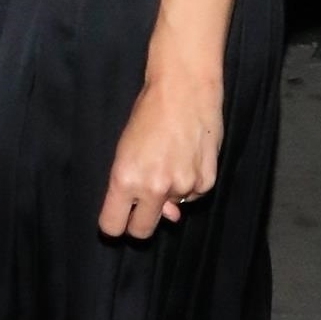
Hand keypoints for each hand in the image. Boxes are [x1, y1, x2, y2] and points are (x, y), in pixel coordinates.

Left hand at [98, 70, 222, 240]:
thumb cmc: (149, 112)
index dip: (115, 223)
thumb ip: (133, 186)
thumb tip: (165, 214)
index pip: (113, 226)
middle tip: (144, 203)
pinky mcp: (207, 181)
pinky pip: (195, 196)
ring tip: (171, 160)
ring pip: (173, 211)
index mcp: (125, 179)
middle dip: (141, 222)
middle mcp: (153, 188)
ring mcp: (183, 186)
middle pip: (142, 231)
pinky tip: (189, 158)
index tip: (119, 216)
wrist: (184, 88)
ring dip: (170, 195)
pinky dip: (191, 184)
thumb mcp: (126, 149)